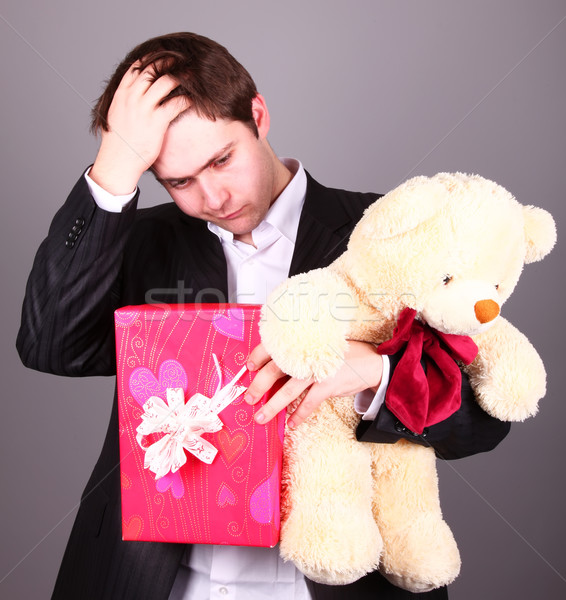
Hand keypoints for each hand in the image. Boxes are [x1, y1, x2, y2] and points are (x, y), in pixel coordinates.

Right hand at [89, 61, 188, 194]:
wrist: (119, 160)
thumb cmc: (119, 142)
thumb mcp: (116, 114)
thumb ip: (124, 101)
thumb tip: (133, 95)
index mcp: (122, 93)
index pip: (136, 67)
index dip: (151, 59)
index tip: (162, 56)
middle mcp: (132, 97)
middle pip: (152, 69)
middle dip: (168, 62)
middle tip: (181, 61)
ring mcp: (144, 108)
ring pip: (165, 82)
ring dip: (180, 77)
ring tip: (191, 77)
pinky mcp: (156, 121)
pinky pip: (175, 103)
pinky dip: (185, 99)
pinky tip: (191, 99)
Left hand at [245, 341, 382, 427]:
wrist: (370, 362)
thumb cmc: (340, 355)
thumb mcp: (319, 347)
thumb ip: (299, 355)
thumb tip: (274, 368)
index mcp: (302, 343)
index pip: (274, 346)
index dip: (258, 356)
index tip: (248, 367)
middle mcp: (307, 355)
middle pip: (275, 370)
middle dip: (259, 385)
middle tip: (248, 398)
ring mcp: (317, 370)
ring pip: (289, 391)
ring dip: (273, 406)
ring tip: (261, 417)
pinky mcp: (328, 384)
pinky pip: (309, 403)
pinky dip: (299, 414)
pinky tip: (291, 423)